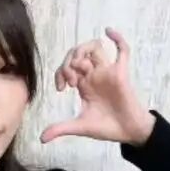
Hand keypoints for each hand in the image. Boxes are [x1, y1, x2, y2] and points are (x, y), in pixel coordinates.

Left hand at [40, 29, 154, 146]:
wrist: (127, 132)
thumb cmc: (107, 127)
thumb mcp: (80, 127)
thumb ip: (60, 129)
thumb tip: (41, 139)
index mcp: (84, 84)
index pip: (67, 67)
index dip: (60, 72)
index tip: (60, 88)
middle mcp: (94, 75)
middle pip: (78, 53)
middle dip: (68, 62)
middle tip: (69, 81)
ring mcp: (108, 72)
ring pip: (95, 47)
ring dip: (83, 51)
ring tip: (79, 66)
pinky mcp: (121, 73)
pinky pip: (122, 50)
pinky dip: (117, 39)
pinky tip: (108, 31)